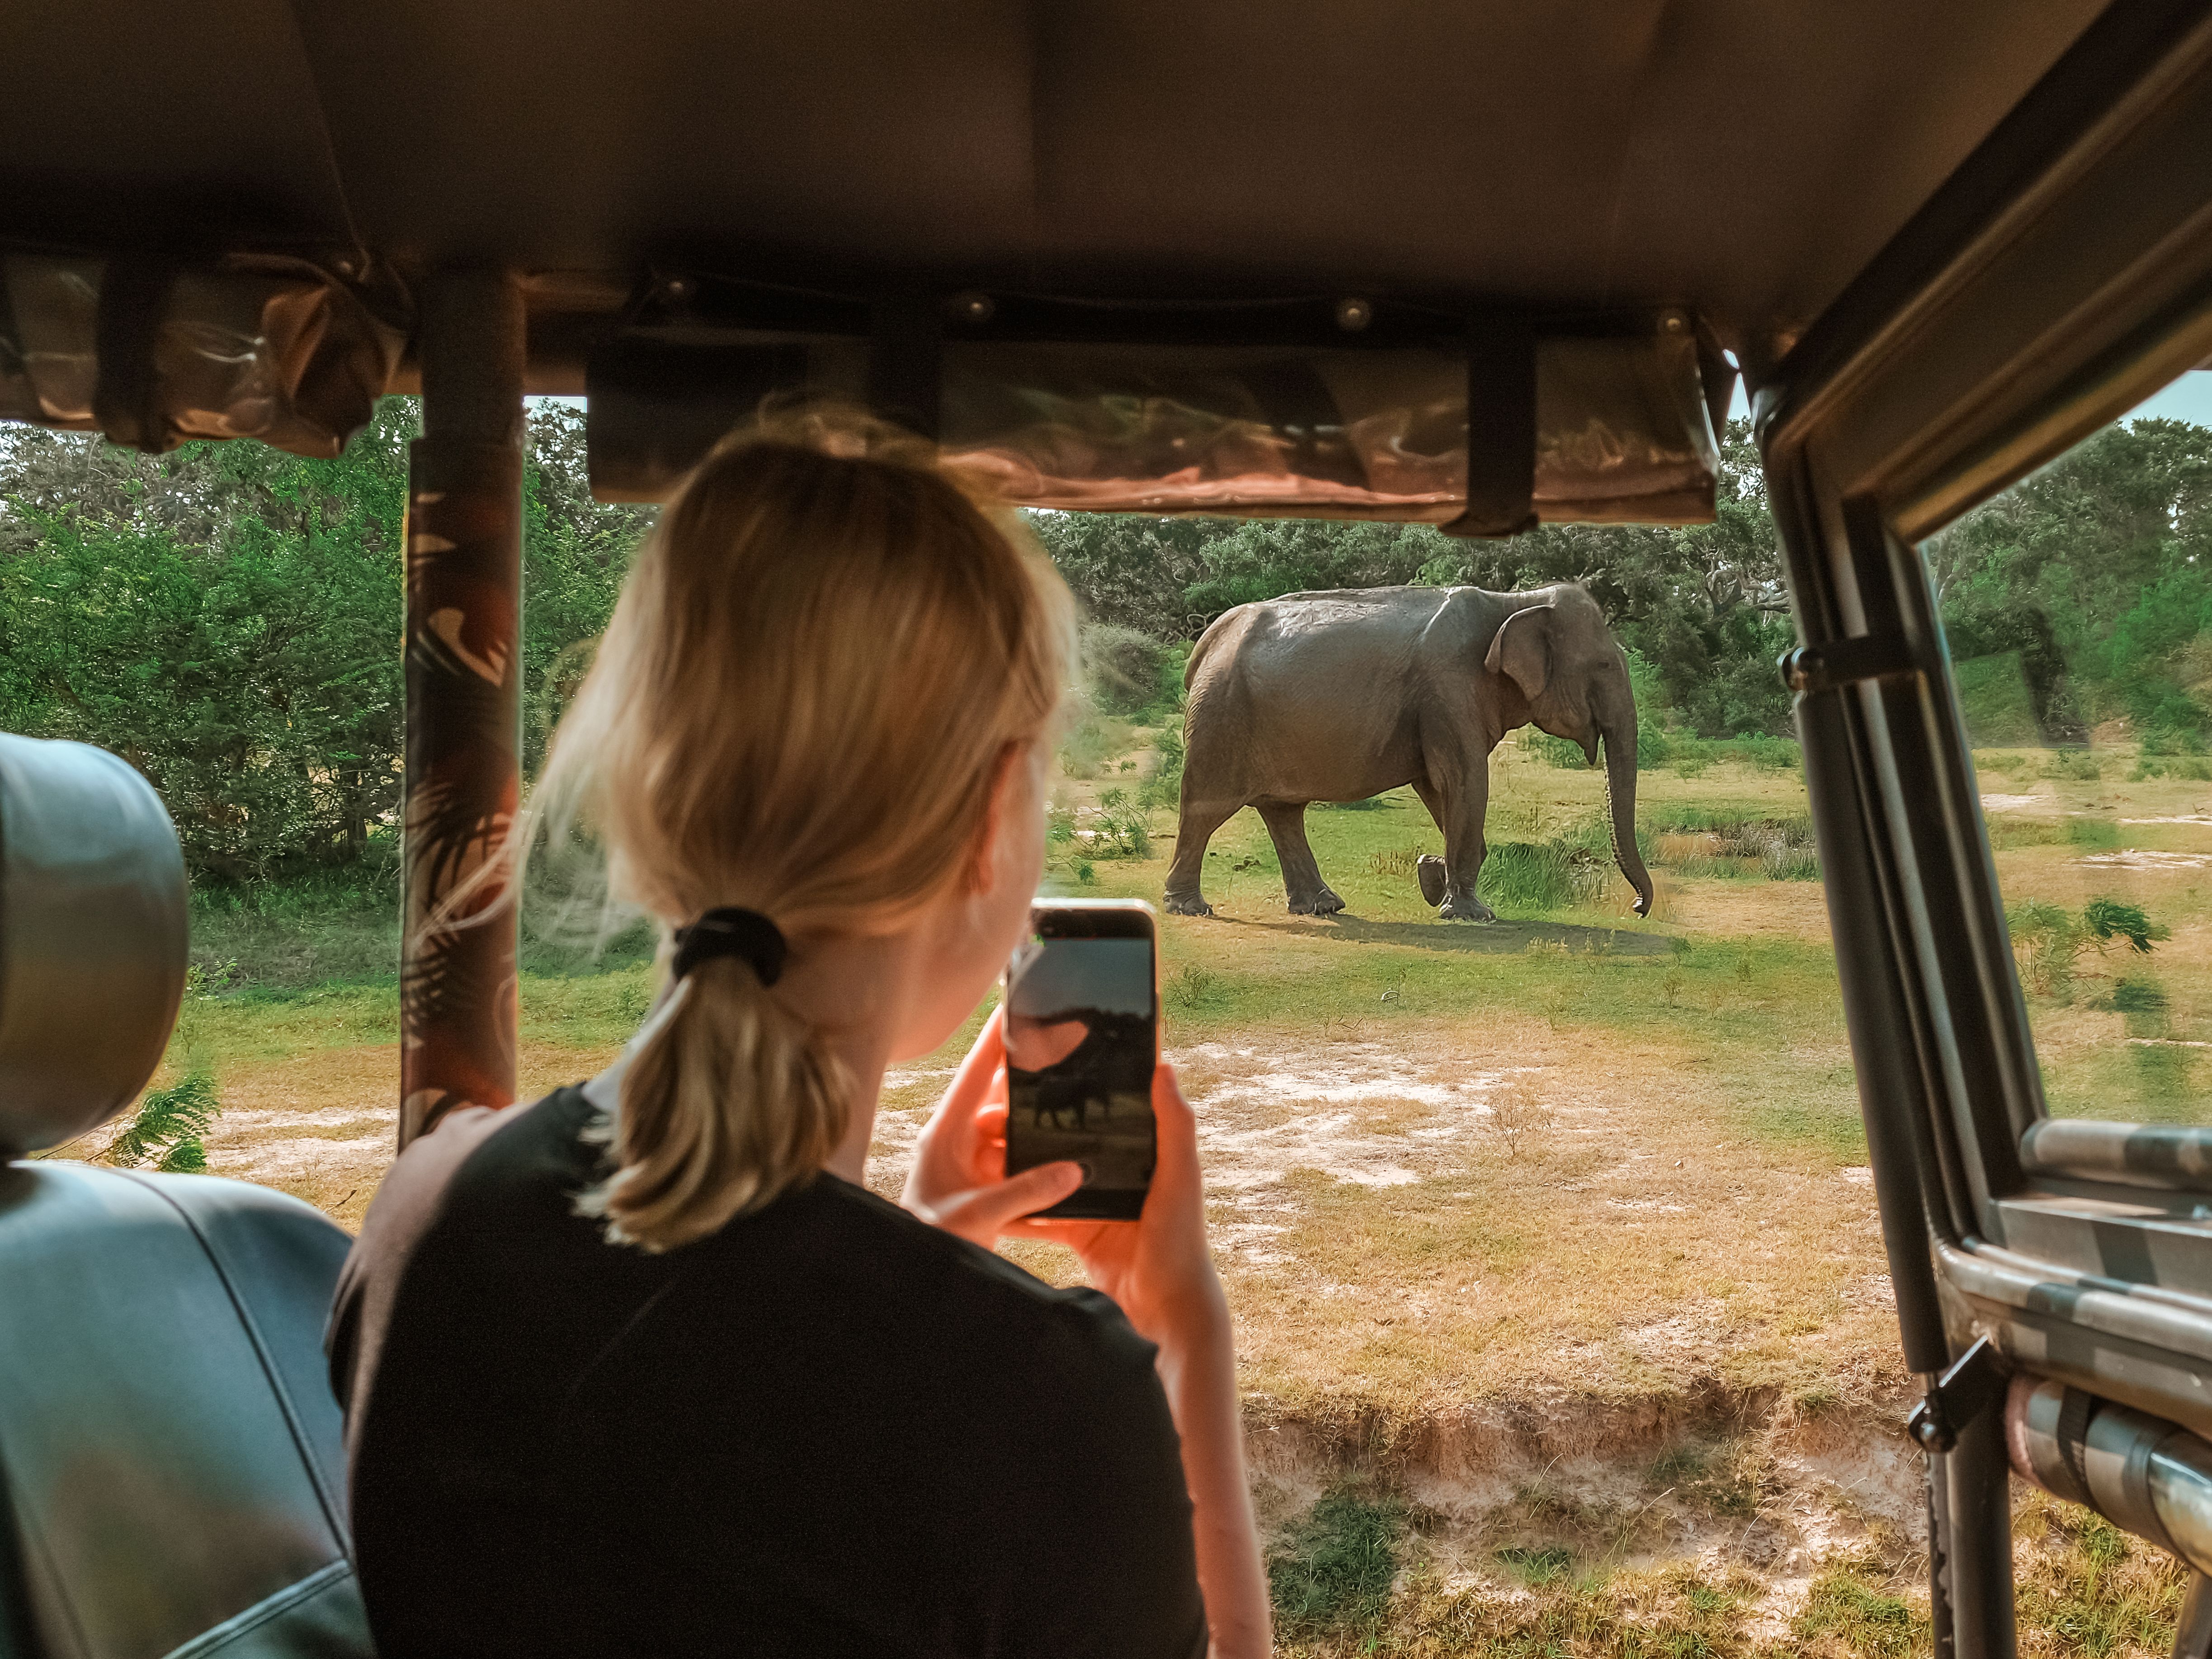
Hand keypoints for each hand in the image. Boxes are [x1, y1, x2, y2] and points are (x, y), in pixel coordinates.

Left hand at [901, 1010, 1082, 1246]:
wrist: (909, 1279)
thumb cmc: (928, 1242)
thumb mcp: (977, 1216)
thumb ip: (1026, 1192)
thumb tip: (1074, 1169)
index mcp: (946, 1134)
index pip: (976, 1074)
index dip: (997, 1039)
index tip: (1016, 1004)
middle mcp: (958, 1142)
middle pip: (1001, 1101)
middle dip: (1033, 1088)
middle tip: (1069, 1064)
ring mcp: (970, 1164)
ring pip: (1012, 1133)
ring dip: (1039, 1132)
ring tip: (1077, 1120)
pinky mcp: (982, 1187)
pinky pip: (1016, 1164)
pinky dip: (1038, 1165)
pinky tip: (1066, 1165)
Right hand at [1004, 1057, 1227, 1348]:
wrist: (1164, 1310)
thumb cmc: (1181, 1241)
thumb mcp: (1180, 1177)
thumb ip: (1174, 1126)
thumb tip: (1163, 1066)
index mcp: (1145, 1152)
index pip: (1109, 1110)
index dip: (1078, 1091)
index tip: (1040, 1069)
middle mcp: (1119, 1172)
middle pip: (1068, 1141)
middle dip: (1032, 1127)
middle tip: (993, 1115)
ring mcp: (1095, 1202)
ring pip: (1048, 1175)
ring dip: (1019, 1164)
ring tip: (983, 1149)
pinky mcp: (1076, 1233)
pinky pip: (1040, 1216)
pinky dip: (1016, 1209)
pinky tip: (986, 1197)